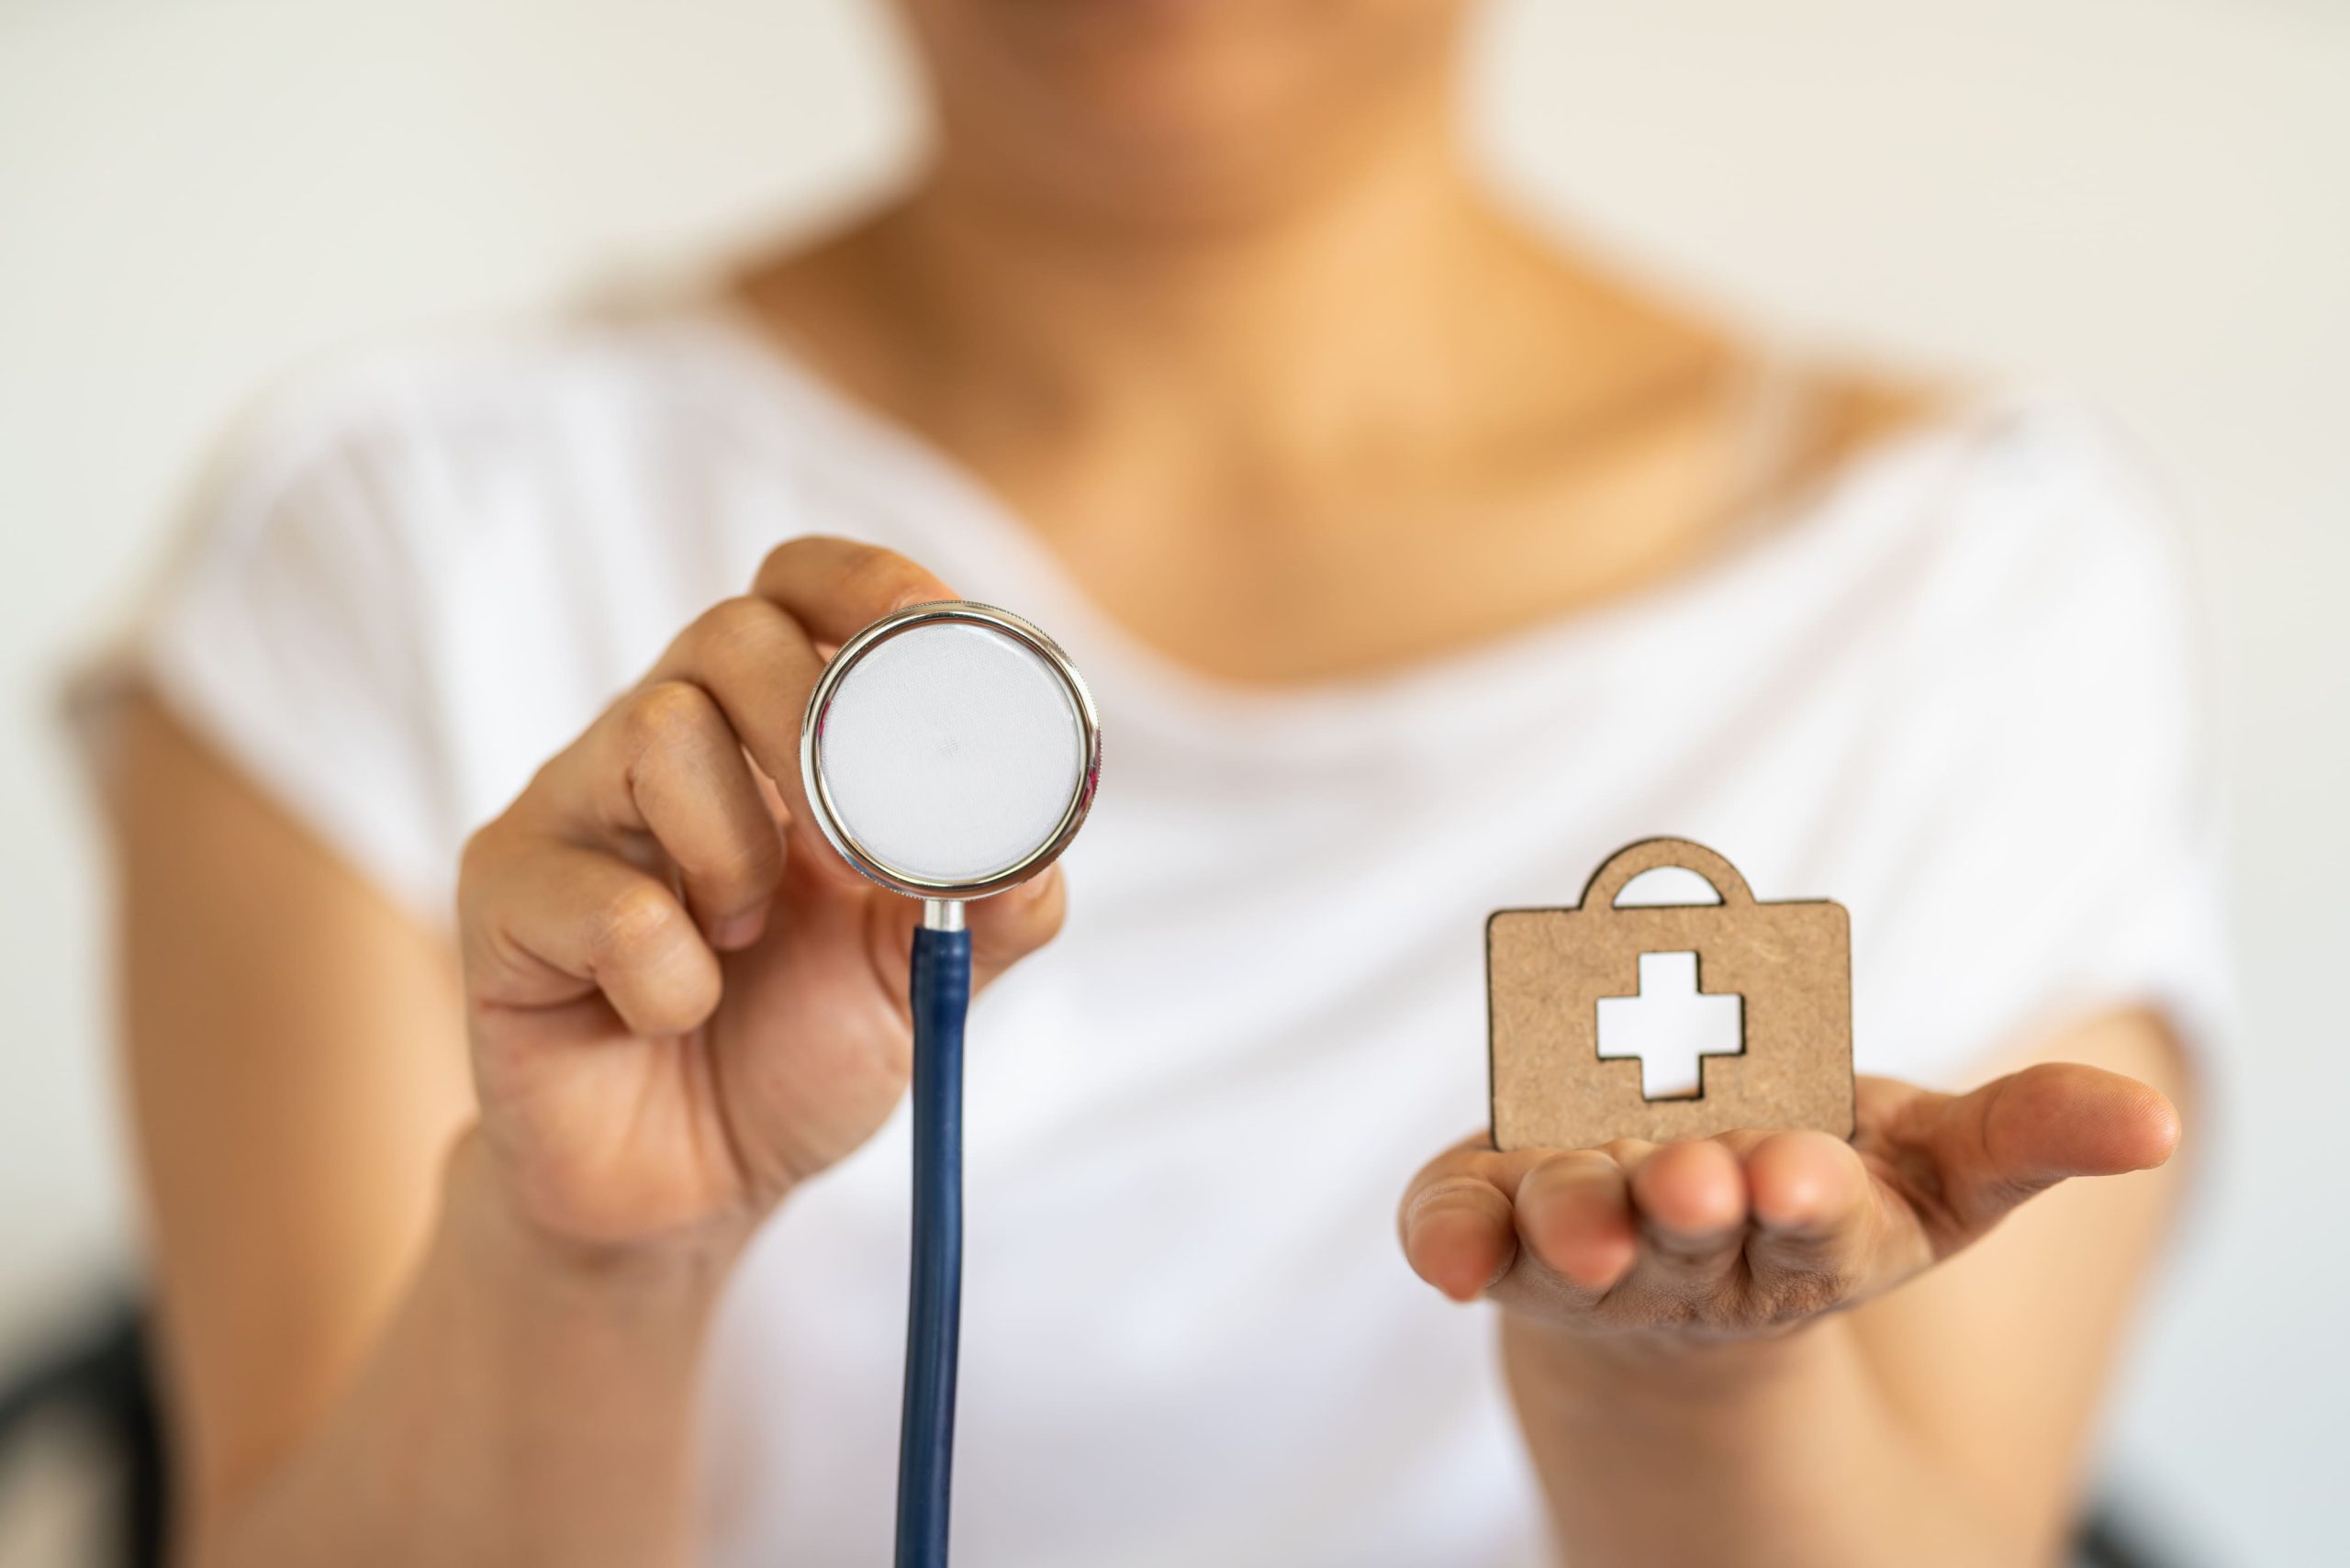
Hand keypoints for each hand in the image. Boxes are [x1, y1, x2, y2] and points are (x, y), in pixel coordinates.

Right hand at [456, 539, 1065, 1258]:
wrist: (688, 1193)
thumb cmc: (796, 1050)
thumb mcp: (920, 971)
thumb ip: (993, 900)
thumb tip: (1042, 837)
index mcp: (770, 730)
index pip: (802, 585)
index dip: (869, 587)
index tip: (935, 635)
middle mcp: (663, 739)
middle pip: (731, 632)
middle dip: (817, 728)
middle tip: (851, 853)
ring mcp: (573, 807)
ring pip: (656, 731)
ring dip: (739, 857)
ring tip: (747, 941)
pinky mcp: (505, 895)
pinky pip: (600, 895)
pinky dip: (668, 975)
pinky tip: (668, 1013)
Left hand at [1399, 1067, 2179, 1346]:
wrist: (1682, 1241)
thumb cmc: (1818, 1181)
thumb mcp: (1934, 1162)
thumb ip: (2027, 1134)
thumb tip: (2156, 1120)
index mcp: (1806, 1231)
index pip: (1813, 1228)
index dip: (1806, 1204)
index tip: (1802, 1175)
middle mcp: (1689, 1247)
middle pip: (1691, 1237)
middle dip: (1694, 1210)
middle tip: (1698, 1181)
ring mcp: (1584, 1234)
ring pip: (1573, 1239)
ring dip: (1574, 1227)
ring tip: (1580, 1214)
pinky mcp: (1495, 1217)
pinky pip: (1456, 1228)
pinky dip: (1445, 1235)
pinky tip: (1441, 1247)